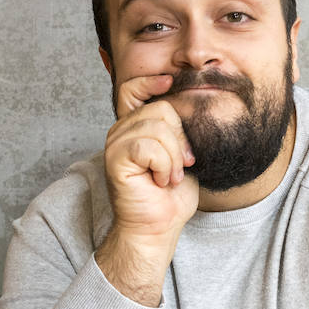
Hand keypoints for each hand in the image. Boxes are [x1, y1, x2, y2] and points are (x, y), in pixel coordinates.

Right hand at [96, 75, 198, 304]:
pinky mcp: (115, 159)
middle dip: (180, 139)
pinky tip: (160, 181)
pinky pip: (150, 147)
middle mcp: (120, 131)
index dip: (150, 81)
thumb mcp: (181, 154)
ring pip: (158, 127)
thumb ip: (179, 128)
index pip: (131, 89)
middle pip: (160, 109)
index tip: (170, 81)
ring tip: (169, 177)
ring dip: (174, 157)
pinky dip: (165, 166)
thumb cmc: (170, 195)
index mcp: (133, 127)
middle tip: (181, 166)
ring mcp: (114, 144)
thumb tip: (194, 101)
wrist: (159, 227)